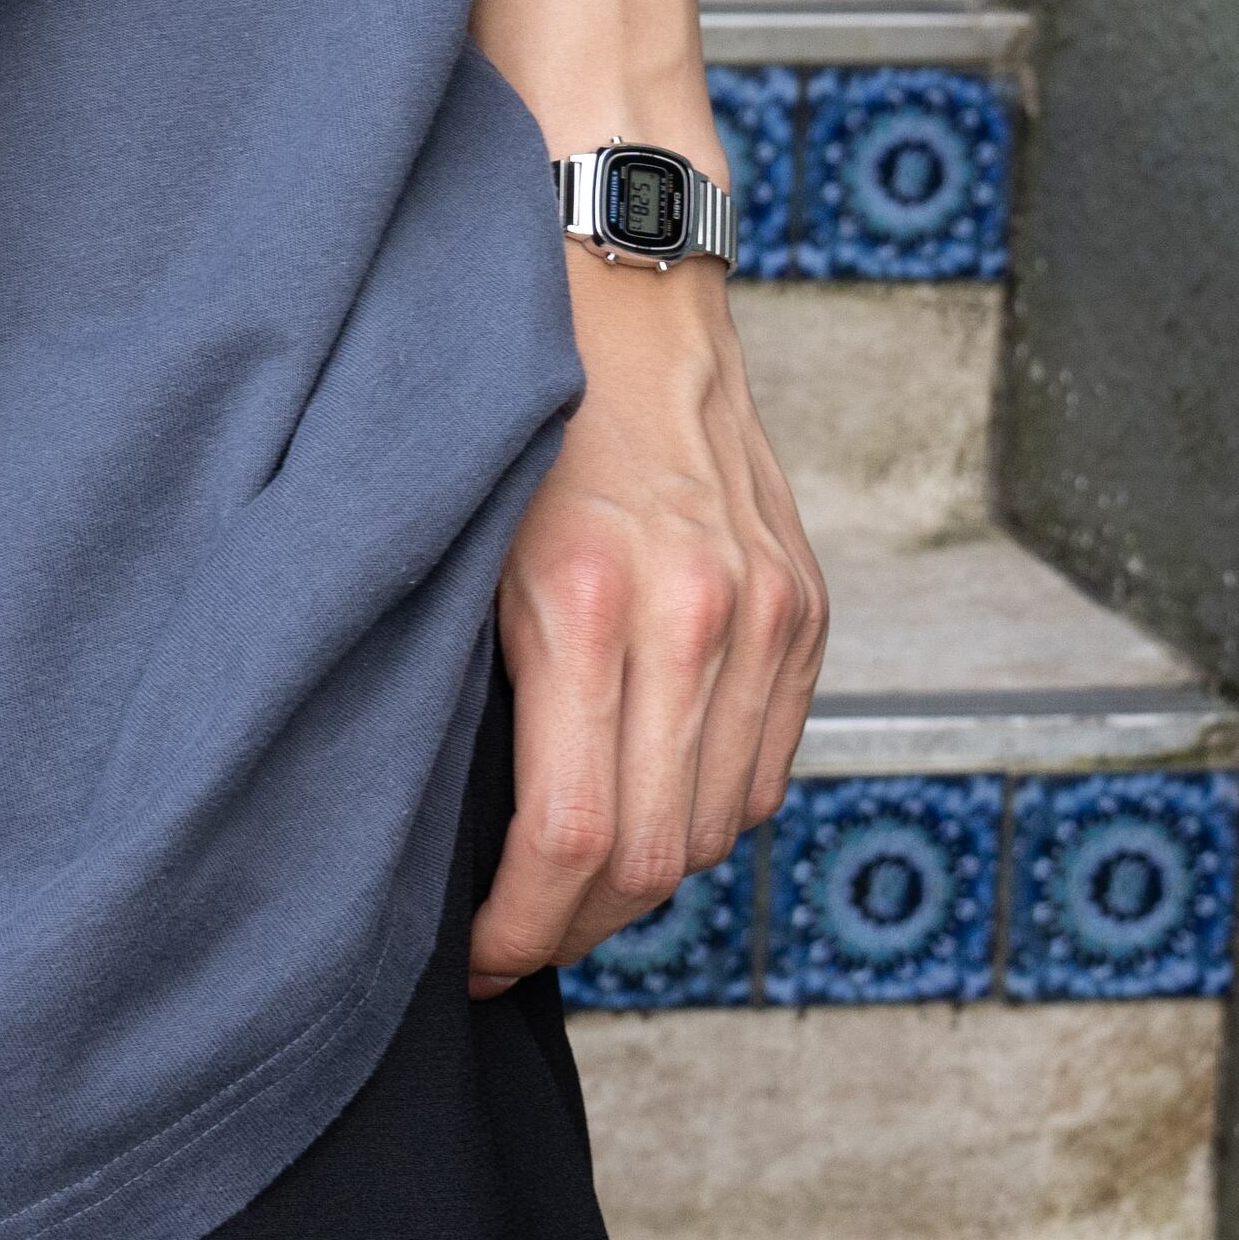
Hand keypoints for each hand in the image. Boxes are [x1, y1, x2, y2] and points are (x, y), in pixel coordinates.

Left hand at [466, 252, 828, 992]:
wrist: (616, 285)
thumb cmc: (501, 411)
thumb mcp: (445, 540)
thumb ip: (463, 677)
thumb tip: (434, 831)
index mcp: (587, 605)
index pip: (569, 840)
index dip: (519, 928)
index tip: (476, 953)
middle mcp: (695, 615)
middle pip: (652, 856)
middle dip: (577, 923)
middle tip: (515, 934)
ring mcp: (765, 611)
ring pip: (718, 826)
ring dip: (645, 878)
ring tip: (572, 881)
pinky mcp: (804, 606)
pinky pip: (766, 767)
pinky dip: (706, 809)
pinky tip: (643, 799)